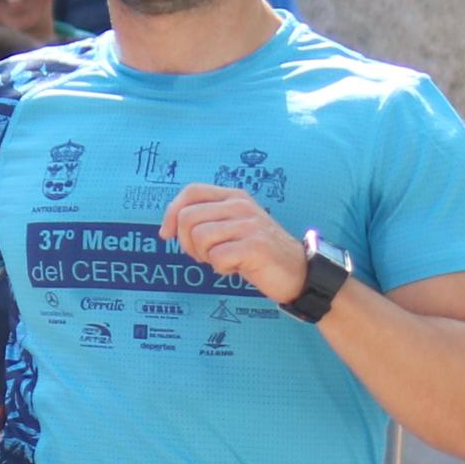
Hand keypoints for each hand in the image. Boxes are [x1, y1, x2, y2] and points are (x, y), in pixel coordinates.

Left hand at [159, 183, 307, 306]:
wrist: (298, 272)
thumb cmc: (259, 253)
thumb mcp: (233, 227)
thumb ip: (208, 220)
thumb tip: (170, 228)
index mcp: (234, 196)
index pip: (191, 191)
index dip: (171, 212)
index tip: (167, 234)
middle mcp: (241, 205)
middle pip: (188, 217)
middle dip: (187, 243)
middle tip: (204, 255)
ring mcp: (249, 225)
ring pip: (200, 237)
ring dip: (205, 256)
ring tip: (224, 260)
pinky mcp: (255, 246)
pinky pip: (217, 257)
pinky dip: (221, 268)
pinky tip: (237, 268)